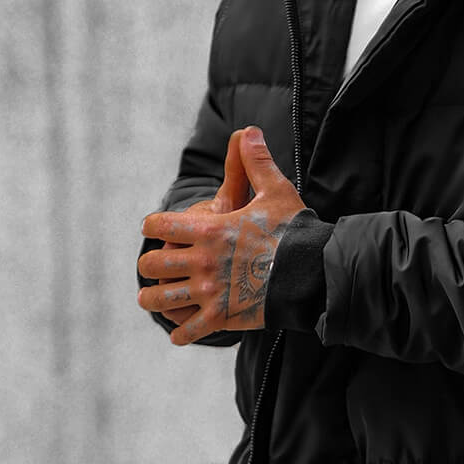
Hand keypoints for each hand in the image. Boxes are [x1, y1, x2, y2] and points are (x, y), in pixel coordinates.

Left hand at [138, 127, 306, 344]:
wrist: (314, 273)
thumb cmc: (294, 232)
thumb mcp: (275, 191)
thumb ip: (255, 163)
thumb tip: (249, 131)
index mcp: (208, 229)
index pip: (159, 225)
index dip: (155, 225)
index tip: (158, 228)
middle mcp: (202, 261)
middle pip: (152, 263)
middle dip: (150, 264)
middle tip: (154, 267)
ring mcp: (209, 292)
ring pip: (160, 299)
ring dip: (154, 299)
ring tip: (154, 298)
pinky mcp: (221, 318)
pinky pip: (187, 331)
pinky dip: (180, 332)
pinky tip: (180, 331)